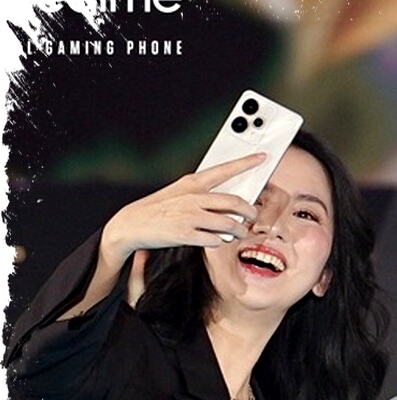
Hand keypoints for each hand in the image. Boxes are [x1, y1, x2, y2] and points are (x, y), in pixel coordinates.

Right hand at [97, 154, 266, 273]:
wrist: (130, 224)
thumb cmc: (157, 209)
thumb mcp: (178, 192)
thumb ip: (202, 195)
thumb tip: (228, 204)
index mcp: (192, 183)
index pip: (224, 169)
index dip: (246, 163)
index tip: (262, 157)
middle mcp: (193, 197)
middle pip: (235, 202)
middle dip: (250, 212)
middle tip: (252, 217)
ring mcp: (190, 216)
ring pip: (230, 224)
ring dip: (239, 231)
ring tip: (239, 233)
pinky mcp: (185, 234)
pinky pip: (215, 241)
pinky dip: (220, 242)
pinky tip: (216, 241)